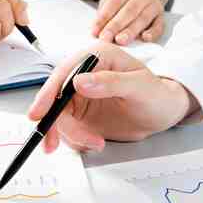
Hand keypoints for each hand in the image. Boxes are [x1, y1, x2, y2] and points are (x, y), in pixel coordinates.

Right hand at [28, 42, 198, 152]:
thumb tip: (80, 82)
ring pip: (59, 117)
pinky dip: (74, 139)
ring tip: (96, 143)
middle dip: (55, 123)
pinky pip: (67, 128)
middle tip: (53, 144)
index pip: (63, 74)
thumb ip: (111, 82)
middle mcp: (83, 74)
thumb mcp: (139, 87)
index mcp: (96, 57)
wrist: (163, 114)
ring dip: (70, 135)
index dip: (48, 94)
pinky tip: (93, 141)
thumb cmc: (158, 95)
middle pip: (55, 98)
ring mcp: (80, 95)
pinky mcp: (81, 113)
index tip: (38, 115)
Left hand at [91, 0, 163, 45]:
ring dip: (131, 31)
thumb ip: (106, 12)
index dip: (105, 16)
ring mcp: (155, 4)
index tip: (95, 31)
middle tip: (105, 38)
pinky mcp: (161, 16)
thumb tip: (98, 31)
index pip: (116, 0)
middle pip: (130, 10)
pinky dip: (153, 33)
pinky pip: (159, 26)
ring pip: (143, 18)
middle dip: (116, 25)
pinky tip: (145, 39)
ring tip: (120, 41)